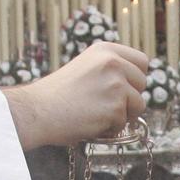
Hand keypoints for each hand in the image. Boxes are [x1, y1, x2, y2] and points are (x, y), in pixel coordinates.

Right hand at [4, 41, 148, 149]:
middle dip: (130, 98)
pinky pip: (124, 123)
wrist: (37, 111)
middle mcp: (113, 62)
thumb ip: (109, 71)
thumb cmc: (56, 95)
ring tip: (97, 115)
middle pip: (143, 83)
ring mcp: (116, 84)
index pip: (142, 61)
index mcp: (105, 50)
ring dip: (122, 115)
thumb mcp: (85, 69)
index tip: (125, 88)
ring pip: (138, 105)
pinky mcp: (115, 107)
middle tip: (107, 106)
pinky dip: (110, 129)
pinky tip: (90, 124)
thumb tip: (134, 86)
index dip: (135, 77)